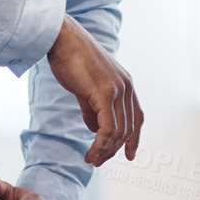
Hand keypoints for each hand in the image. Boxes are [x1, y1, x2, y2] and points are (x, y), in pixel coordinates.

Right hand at [45, 15, 141, 165]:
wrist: (62, 39)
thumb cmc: (70, 58)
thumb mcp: (86, 87)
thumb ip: (92, 108)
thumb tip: (94, 129)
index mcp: (125, 84)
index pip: (136, 118)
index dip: (134, 139)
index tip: (129, 156)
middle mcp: (127, 87)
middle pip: (128, 128)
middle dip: (114, 149)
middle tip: (97, 161)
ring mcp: (118, 89)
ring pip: (119, 131)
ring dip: (105, 150)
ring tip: (92, 159)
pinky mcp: (105, 92)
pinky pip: (108, 127)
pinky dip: (101, 143)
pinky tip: (92, 152)